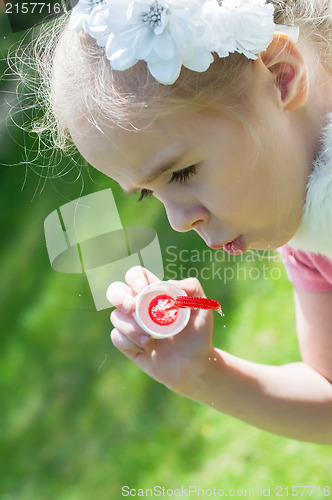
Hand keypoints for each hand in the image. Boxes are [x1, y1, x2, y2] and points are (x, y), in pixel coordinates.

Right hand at [107, 266, 213, 392]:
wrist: (194, 366)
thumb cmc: (199, 334)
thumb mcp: (202, 308)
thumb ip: (192, 288)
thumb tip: (169, 283)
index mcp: (154, 293)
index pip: (136, 275)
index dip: (135, 278)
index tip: (142, 289)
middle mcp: (139, 307)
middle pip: (116, 291)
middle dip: (118, 296)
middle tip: (131, 307)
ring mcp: (131, 325)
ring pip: (116, 316)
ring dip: (130, 327)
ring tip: (149, 339)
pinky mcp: (127, 344)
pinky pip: (116, 337)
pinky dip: (129, 342)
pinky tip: (145, 349)